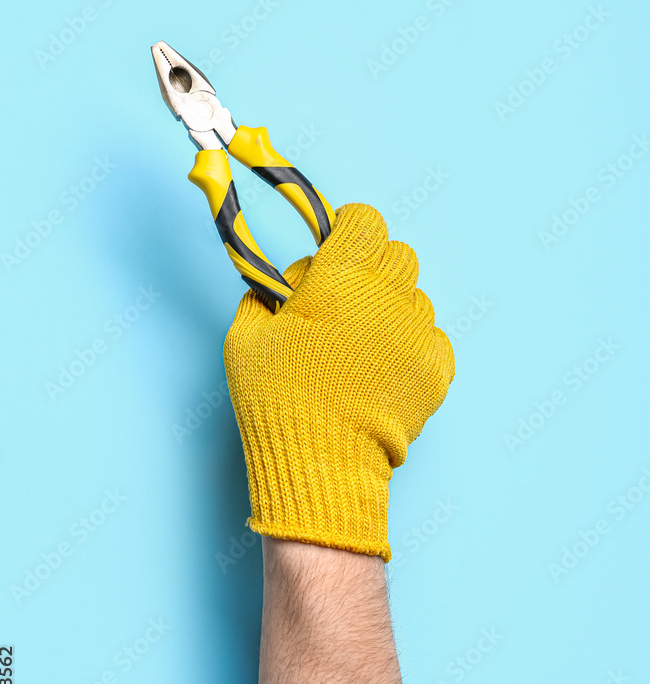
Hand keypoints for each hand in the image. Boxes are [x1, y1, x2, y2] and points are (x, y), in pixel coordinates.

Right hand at [223, 202, 454, 560]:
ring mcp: (417, 334)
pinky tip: (382, 370)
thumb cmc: (277, 399)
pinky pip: (431, 337)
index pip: (365, 220)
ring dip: (391, 308)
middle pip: (397, 254)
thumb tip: (295, 278)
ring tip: (361, 345)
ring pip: (416, 297)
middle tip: (345, 299)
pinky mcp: (436, 369)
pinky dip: (409, 345)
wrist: (321, 462)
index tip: (338, 244)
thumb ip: (269, 291)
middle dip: (372, 267)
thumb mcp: (247, 336)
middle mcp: (387, 298)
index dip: (349, 228)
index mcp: (341, 278)